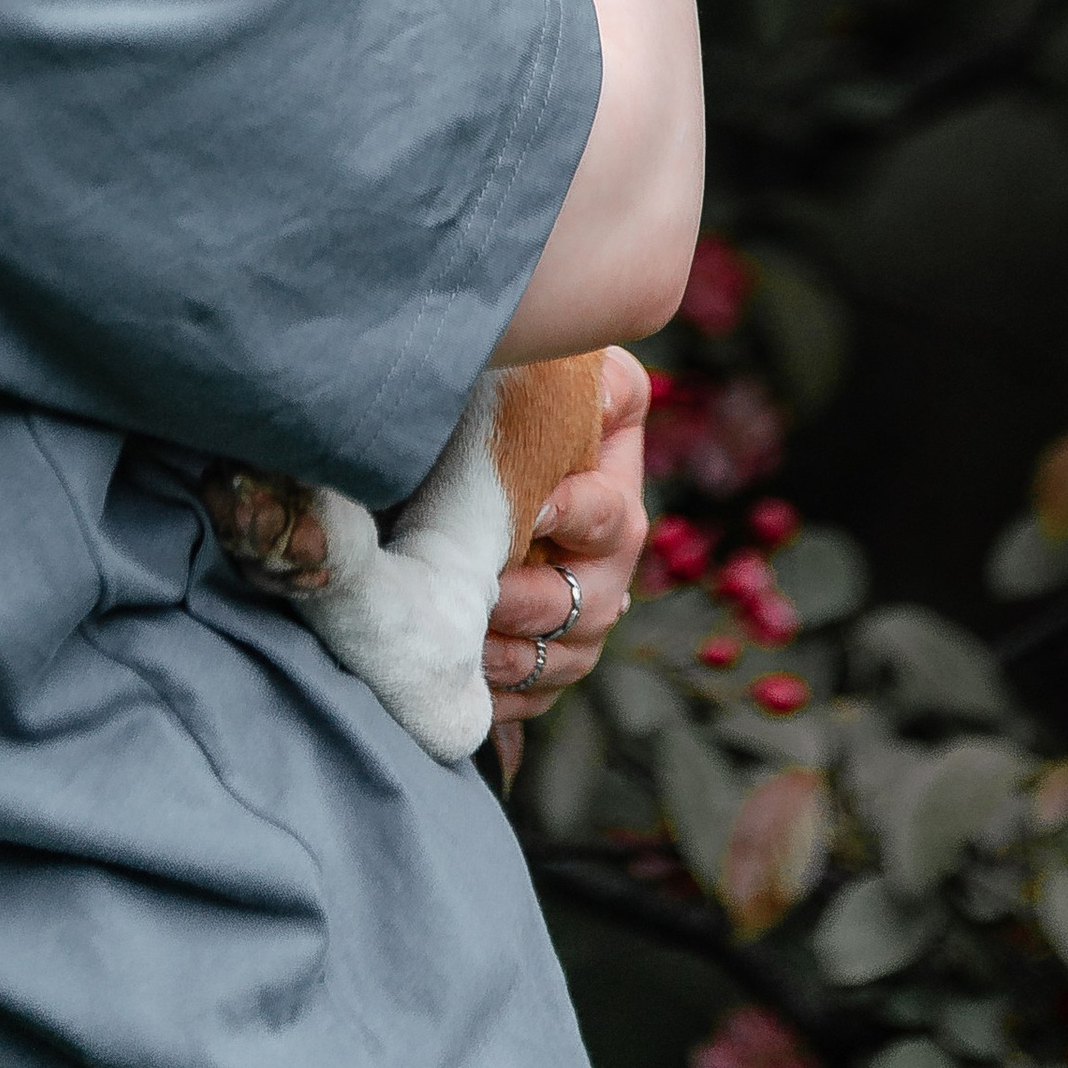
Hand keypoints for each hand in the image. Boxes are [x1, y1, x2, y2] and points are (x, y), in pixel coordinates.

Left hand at [484, 348, 649, 782]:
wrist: (484, 475)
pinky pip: (530, 703)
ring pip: (560, 662)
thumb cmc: (522, 420)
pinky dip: (496, 699)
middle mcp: (606, 574)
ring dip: (511, 657)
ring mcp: (579, 631)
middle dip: (533, 601)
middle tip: (485, 592)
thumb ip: (595, 378)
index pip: (610, 518)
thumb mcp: (565, 385)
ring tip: (462, 638)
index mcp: (612, 504)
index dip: (574, 514)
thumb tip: (592, 364)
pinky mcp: (544, 671)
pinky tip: (455, 681)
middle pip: (588, 604)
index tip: (530, 508)